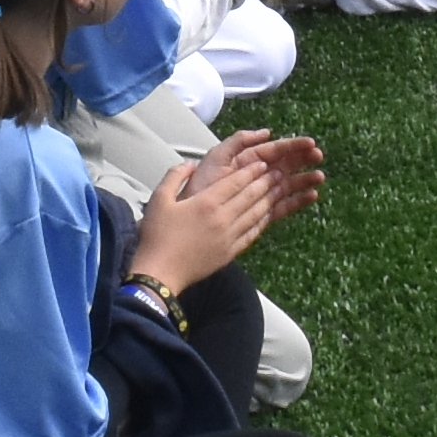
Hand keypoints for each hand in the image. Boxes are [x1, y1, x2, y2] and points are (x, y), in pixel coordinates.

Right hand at [130, 128, 325, 287]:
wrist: (160, 273)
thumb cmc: (156, 235)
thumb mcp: (158, 198)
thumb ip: (175, 176)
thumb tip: (190, 164)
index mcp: (206, 202)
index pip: (236, 182)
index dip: (251, 171)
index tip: (262, 163)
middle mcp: (222, 218)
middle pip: (250, 196)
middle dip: (266, 182)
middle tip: (278, 172)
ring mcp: (229, 237)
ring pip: (255, 214)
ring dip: (269, 199)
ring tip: (279, 189)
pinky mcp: (230, 253)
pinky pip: (252, 233)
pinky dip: (262, 222)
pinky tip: (267, 215)